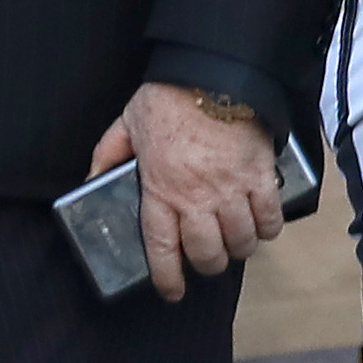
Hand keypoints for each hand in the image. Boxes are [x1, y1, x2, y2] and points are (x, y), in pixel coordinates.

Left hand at [85, 81, 282, 303]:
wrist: (214, 72)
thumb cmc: (170, 98)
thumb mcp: (128, 123)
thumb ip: (108, 153)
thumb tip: (91, 178)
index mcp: (161, 191)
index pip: (163, 251)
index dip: (168, 279)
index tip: (172, 291)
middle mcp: (197, 199)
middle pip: (208, 254)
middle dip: (208, 264)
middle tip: (208, 258)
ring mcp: (231, 191)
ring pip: (242, 242)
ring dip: (240, 248)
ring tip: (236, 242)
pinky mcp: (260, 177)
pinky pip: (270, 218)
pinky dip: (268, 228)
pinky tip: (262, 225)